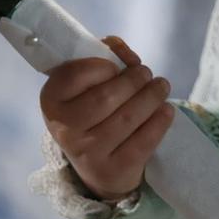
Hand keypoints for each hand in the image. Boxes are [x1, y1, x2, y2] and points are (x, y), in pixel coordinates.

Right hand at [38, 35, 176, 200]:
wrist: (99, 167)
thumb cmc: (95, 112)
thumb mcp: (89, 84)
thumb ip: (103, 57)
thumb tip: (118, 47)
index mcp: (52, 101)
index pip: (74, 75)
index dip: (100, 66)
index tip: (114, 67)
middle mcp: (64, 129)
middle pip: (106, 97)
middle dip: (134, 80)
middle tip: (147, 73)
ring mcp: (87, 154)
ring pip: (128, 117)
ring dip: (152, 96)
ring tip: (162, 86)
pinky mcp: (112, 171)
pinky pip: (143, 141)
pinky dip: (159, 121)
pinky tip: (166, 110)